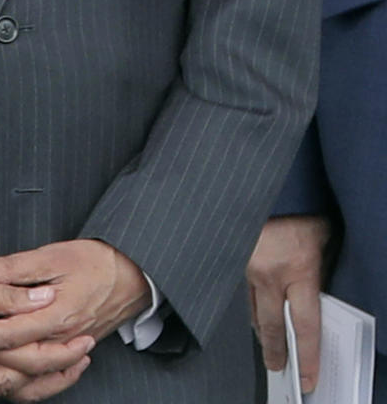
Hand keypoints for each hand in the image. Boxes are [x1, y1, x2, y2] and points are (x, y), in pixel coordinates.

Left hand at [0, 240, 148, 399]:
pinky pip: (36, 387)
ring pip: (21, 387)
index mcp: (55, 317)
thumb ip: (13, 267)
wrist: (131, 278)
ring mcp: (61, 356)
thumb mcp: (53, 255)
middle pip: (11, 374)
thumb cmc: (93, 262)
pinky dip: (11, 391)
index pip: (8, 334)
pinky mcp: (62, 359)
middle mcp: (58, 344)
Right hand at [0, 258, 93, 399]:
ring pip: (9, 392)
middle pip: (25, 381)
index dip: (61, 350)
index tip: (84, 338)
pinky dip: (15, 386)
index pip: (31, 357)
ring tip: (66, 368)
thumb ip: (4, 295)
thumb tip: (41, 300)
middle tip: (84, 353)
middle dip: (59, 369)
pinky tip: (27, 375)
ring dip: (41, 382)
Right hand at [247, 215, 330, 392]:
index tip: (307, 378)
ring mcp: (247, 266)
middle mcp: (270, 273)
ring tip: (266, 342)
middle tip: (278, 367)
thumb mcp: (321, 236)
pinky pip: (243, 287)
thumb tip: (316, 288)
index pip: (305, 325)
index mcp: (297, 268)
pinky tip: (254, 306)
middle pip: (271, 327)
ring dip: (261, 328)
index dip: (307, 356)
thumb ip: (317, 266)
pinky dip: (250, 301)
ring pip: (253, 309)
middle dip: (274, 352)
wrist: (258, 176)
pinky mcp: (233, 256)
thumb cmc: (298, 203)